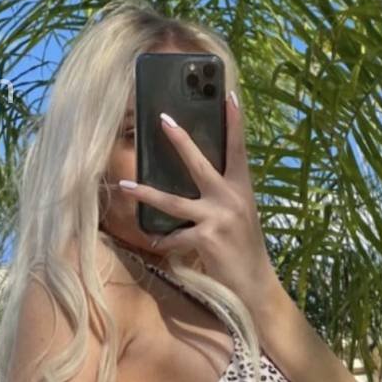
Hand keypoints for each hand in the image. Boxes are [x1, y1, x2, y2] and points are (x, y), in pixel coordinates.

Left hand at [117, 92, 282, 319]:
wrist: (255, 286)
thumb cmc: (243, 249)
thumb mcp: (239, 216)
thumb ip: (222, 196)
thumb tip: (199, 181)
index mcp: (242, 189)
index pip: (238, 149)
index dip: (234, 122)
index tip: (229, 95)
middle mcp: (232, 198)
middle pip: (200, 163)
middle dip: (180, 140)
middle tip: (162, 119)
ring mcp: (218, 218)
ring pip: (173, 201)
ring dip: (146, 193)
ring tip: (126, 185)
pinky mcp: (205, 238)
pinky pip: (174, 237)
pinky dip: (163, 241)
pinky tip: (156, 243)